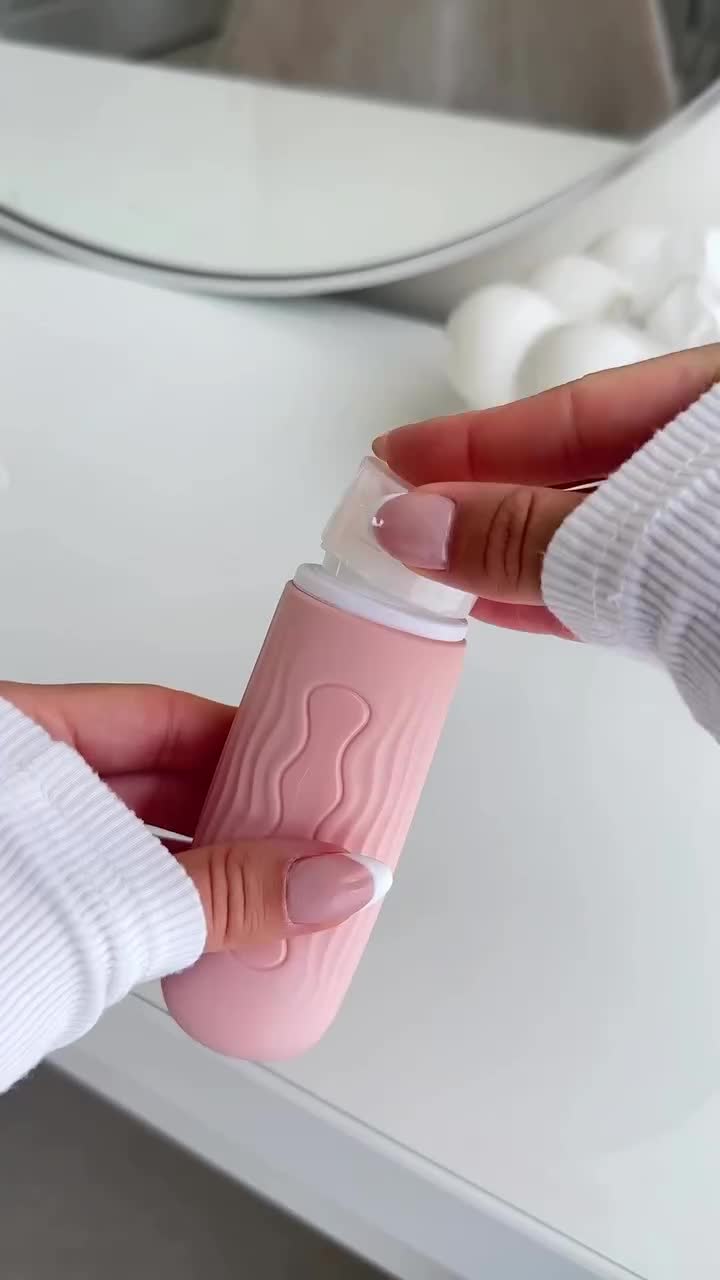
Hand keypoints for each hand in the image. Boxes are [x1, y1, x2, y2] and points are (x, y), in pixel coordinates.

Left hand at [0, 682, 387, 950]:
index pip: (161, 717)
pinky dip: (172, 903)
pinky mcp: (30, 909)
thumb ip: (227, 895)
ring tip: (279, 881)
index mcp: (20, 739)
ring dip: (209, 862)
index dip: (241, 737)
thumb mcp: (107, 896)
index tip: (303, 760)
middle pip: (157, 778)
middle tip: (308, 829)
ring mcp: (24, 850)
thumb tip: (324, 881)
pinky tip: (217, 924)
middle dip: (238, 807)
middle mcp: (21, 789)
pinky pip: (119, 890)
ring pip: (138, 839)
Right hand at [373, 345, 719, 636]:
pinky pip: (625, 591)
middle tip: (399, 515)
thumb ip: (525, 534)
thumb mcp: (637, 531)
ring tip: (432, 566)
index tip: (398, 455)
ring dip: (509, 554)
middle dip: (481, 497)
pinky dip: (557, 597)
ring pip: (597, 536)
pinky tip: (496, 601)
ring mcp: (712, 532)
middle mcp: (715, 464)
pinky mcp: (709, 605)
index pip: (577, 408)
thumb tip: (420, 524)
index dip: (477, 437)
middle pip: (579, 471)